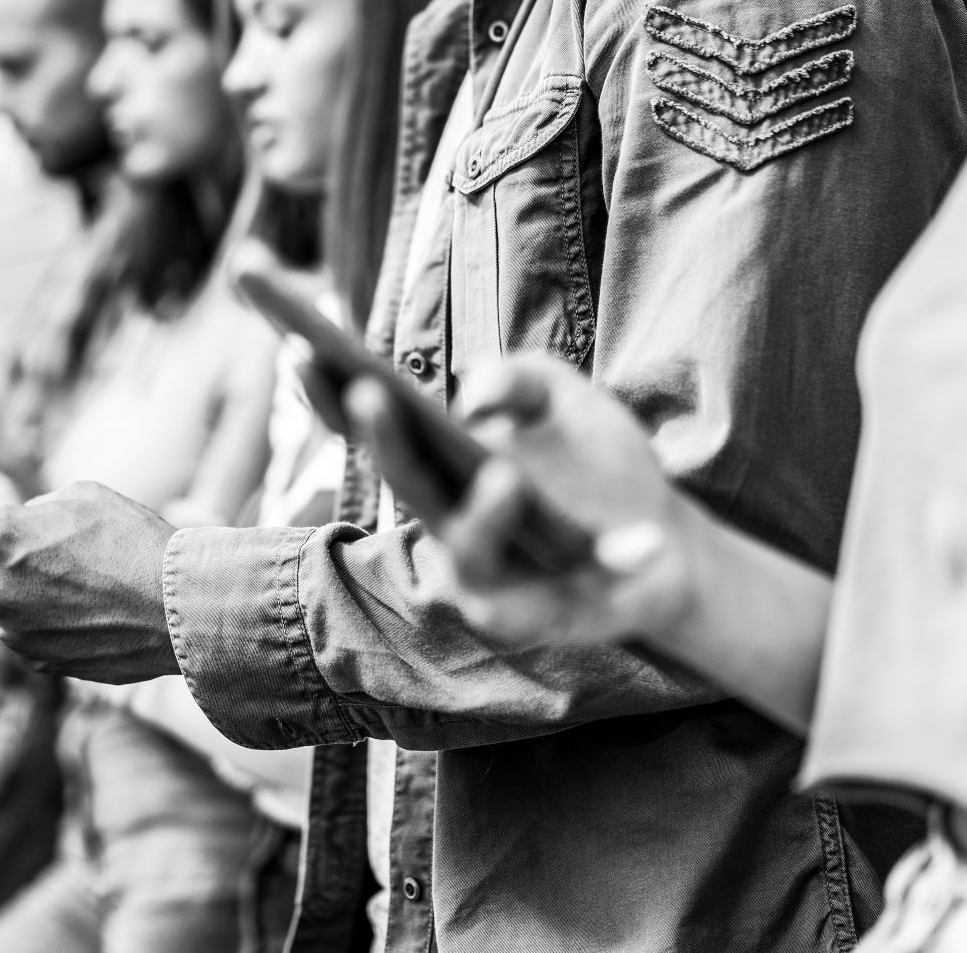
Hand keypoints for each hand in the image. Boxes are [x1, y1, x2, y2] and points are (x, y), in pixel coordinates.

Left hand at [0, 480, 179, 682]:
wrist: (181, 609)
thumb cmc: (138, 541)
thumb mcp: (79, 496)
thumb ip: (30, 510)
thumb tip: (16, 525)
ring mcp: (9, 631)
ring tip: (21, 564)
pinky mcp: (34, 660)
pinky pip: (8, 630)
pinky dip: (18, 611)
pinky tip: (56, 599)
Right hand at [344, 354, 700, 644]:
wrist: (667, 546)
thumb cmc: (601, 467)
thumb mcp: (570, 398)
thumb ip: (524, 375)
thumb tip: (473, 396)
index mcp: (441, 466)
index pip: (372, 430)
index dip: (330, 394)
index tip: (300, 345)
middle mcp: (446, 522)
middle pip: (402, 482)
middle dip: (381, 439)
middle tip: (369, 391)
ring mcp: (486, 578)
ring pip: (465, 552)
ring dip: (482, 517)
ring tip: (507, 477)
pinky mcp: (535, 622)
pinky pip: (559, 601)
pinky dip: (609, 564)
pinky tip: (645, 542)